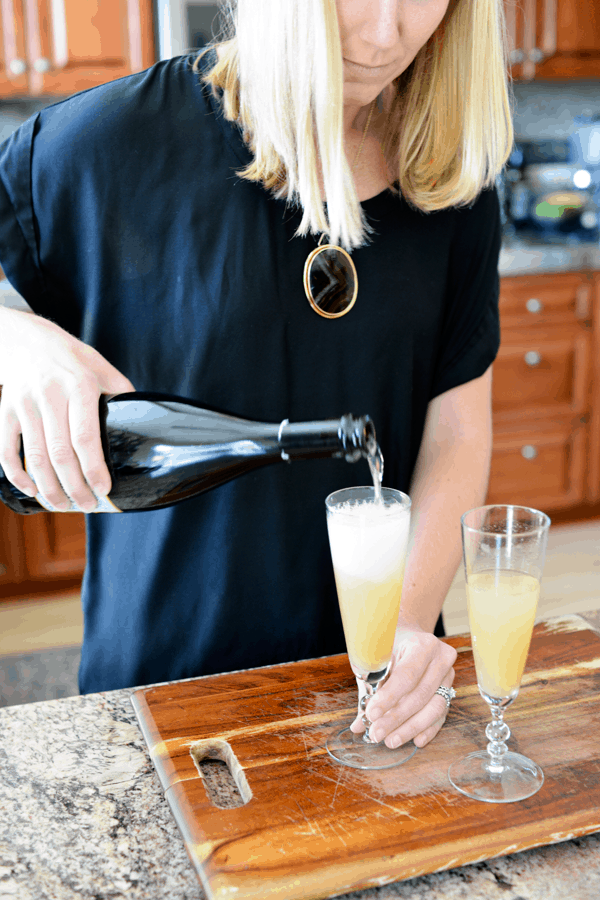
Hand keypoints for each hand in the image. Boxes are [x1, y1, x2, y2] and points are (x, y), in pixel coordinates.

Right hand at [0, 309, 133, 511]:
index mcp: (79, 385)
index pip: (85, 436)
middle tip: (88, 505)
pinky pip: (6, 450)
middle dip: (74, 487)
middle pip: (59, 454)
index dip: (94, 468)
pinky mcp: (5, 411)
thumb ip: (120, 394)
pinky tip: (32, 490)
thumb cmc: (70, 357)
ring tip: (63, 505)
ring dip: (49, 488)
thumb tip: (143, 424)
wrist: (24, 339)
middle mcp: (49, 396)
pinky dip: (17, 475)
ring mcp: (24, 404)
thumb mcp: (101, 367)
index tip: (104, 488)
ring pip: (34, 457)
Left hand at [350, 625, 456, 749]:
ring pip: (434, 708)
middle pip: (420, 695)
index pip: (407, 675)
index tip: (372, 714)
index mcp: (423, 644)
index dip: (389, 697)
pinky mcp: (450, 690)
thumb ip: (368, 688)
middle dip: (396, 718)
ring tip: (391, 741)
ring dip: (411, 728)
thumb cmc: (390, 645)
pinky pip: (441, 714)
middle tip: (377, 733)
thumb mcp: (378, 655)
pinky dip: (428, 729)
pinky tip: (415, 741)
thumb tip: (358, 725)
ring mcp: (448, 676)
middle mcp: (441, 659)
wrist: (410, 635)